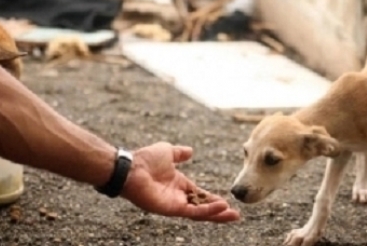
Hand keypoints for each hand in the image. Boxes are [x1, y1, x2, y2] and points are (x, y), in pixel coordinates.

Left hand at [120, 142, 239, 222]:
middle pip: (203, 208)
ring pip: (200, 213)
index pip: (199, 195)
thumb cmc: (145, 159)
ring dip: (216, 214)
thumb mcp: (167, 152)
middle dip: (219, 212)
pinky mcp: (171, 209)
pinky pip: (193, 211)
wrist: (131, 167)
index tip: (228, 202)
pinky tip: (221, 207)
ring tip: (233, 215)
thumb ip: (179, 153)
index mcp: (178, 185)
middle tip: (236, 215)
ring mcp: (174, 204)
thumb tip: (190, 151)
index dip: (213, 199)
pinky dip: (207, 210)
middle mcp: (178, 197)